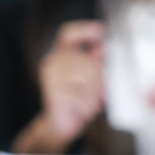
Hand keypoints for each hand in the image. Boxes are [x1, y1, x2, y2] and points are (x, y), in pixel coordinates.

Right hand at [16, 20, 105, 152]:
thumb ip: (96, 62)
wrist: (59, 124)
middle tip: (102, 91)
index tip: (100, 32)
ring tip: (91, 102)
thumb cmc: (77, 100)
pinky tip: (84, 109)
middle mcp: (52, 63)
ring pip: (87, 79)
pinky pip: (82, 96)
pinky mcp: (54, 94)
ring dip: (95, 94)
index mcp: (60, 55)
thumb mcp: (91, 78)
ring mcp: (51, 78)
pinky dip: (88, 105)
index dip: (85, 30)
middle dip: (100, 78)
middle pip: (87, 60)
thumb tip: (103, 49)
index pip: (68, 33)